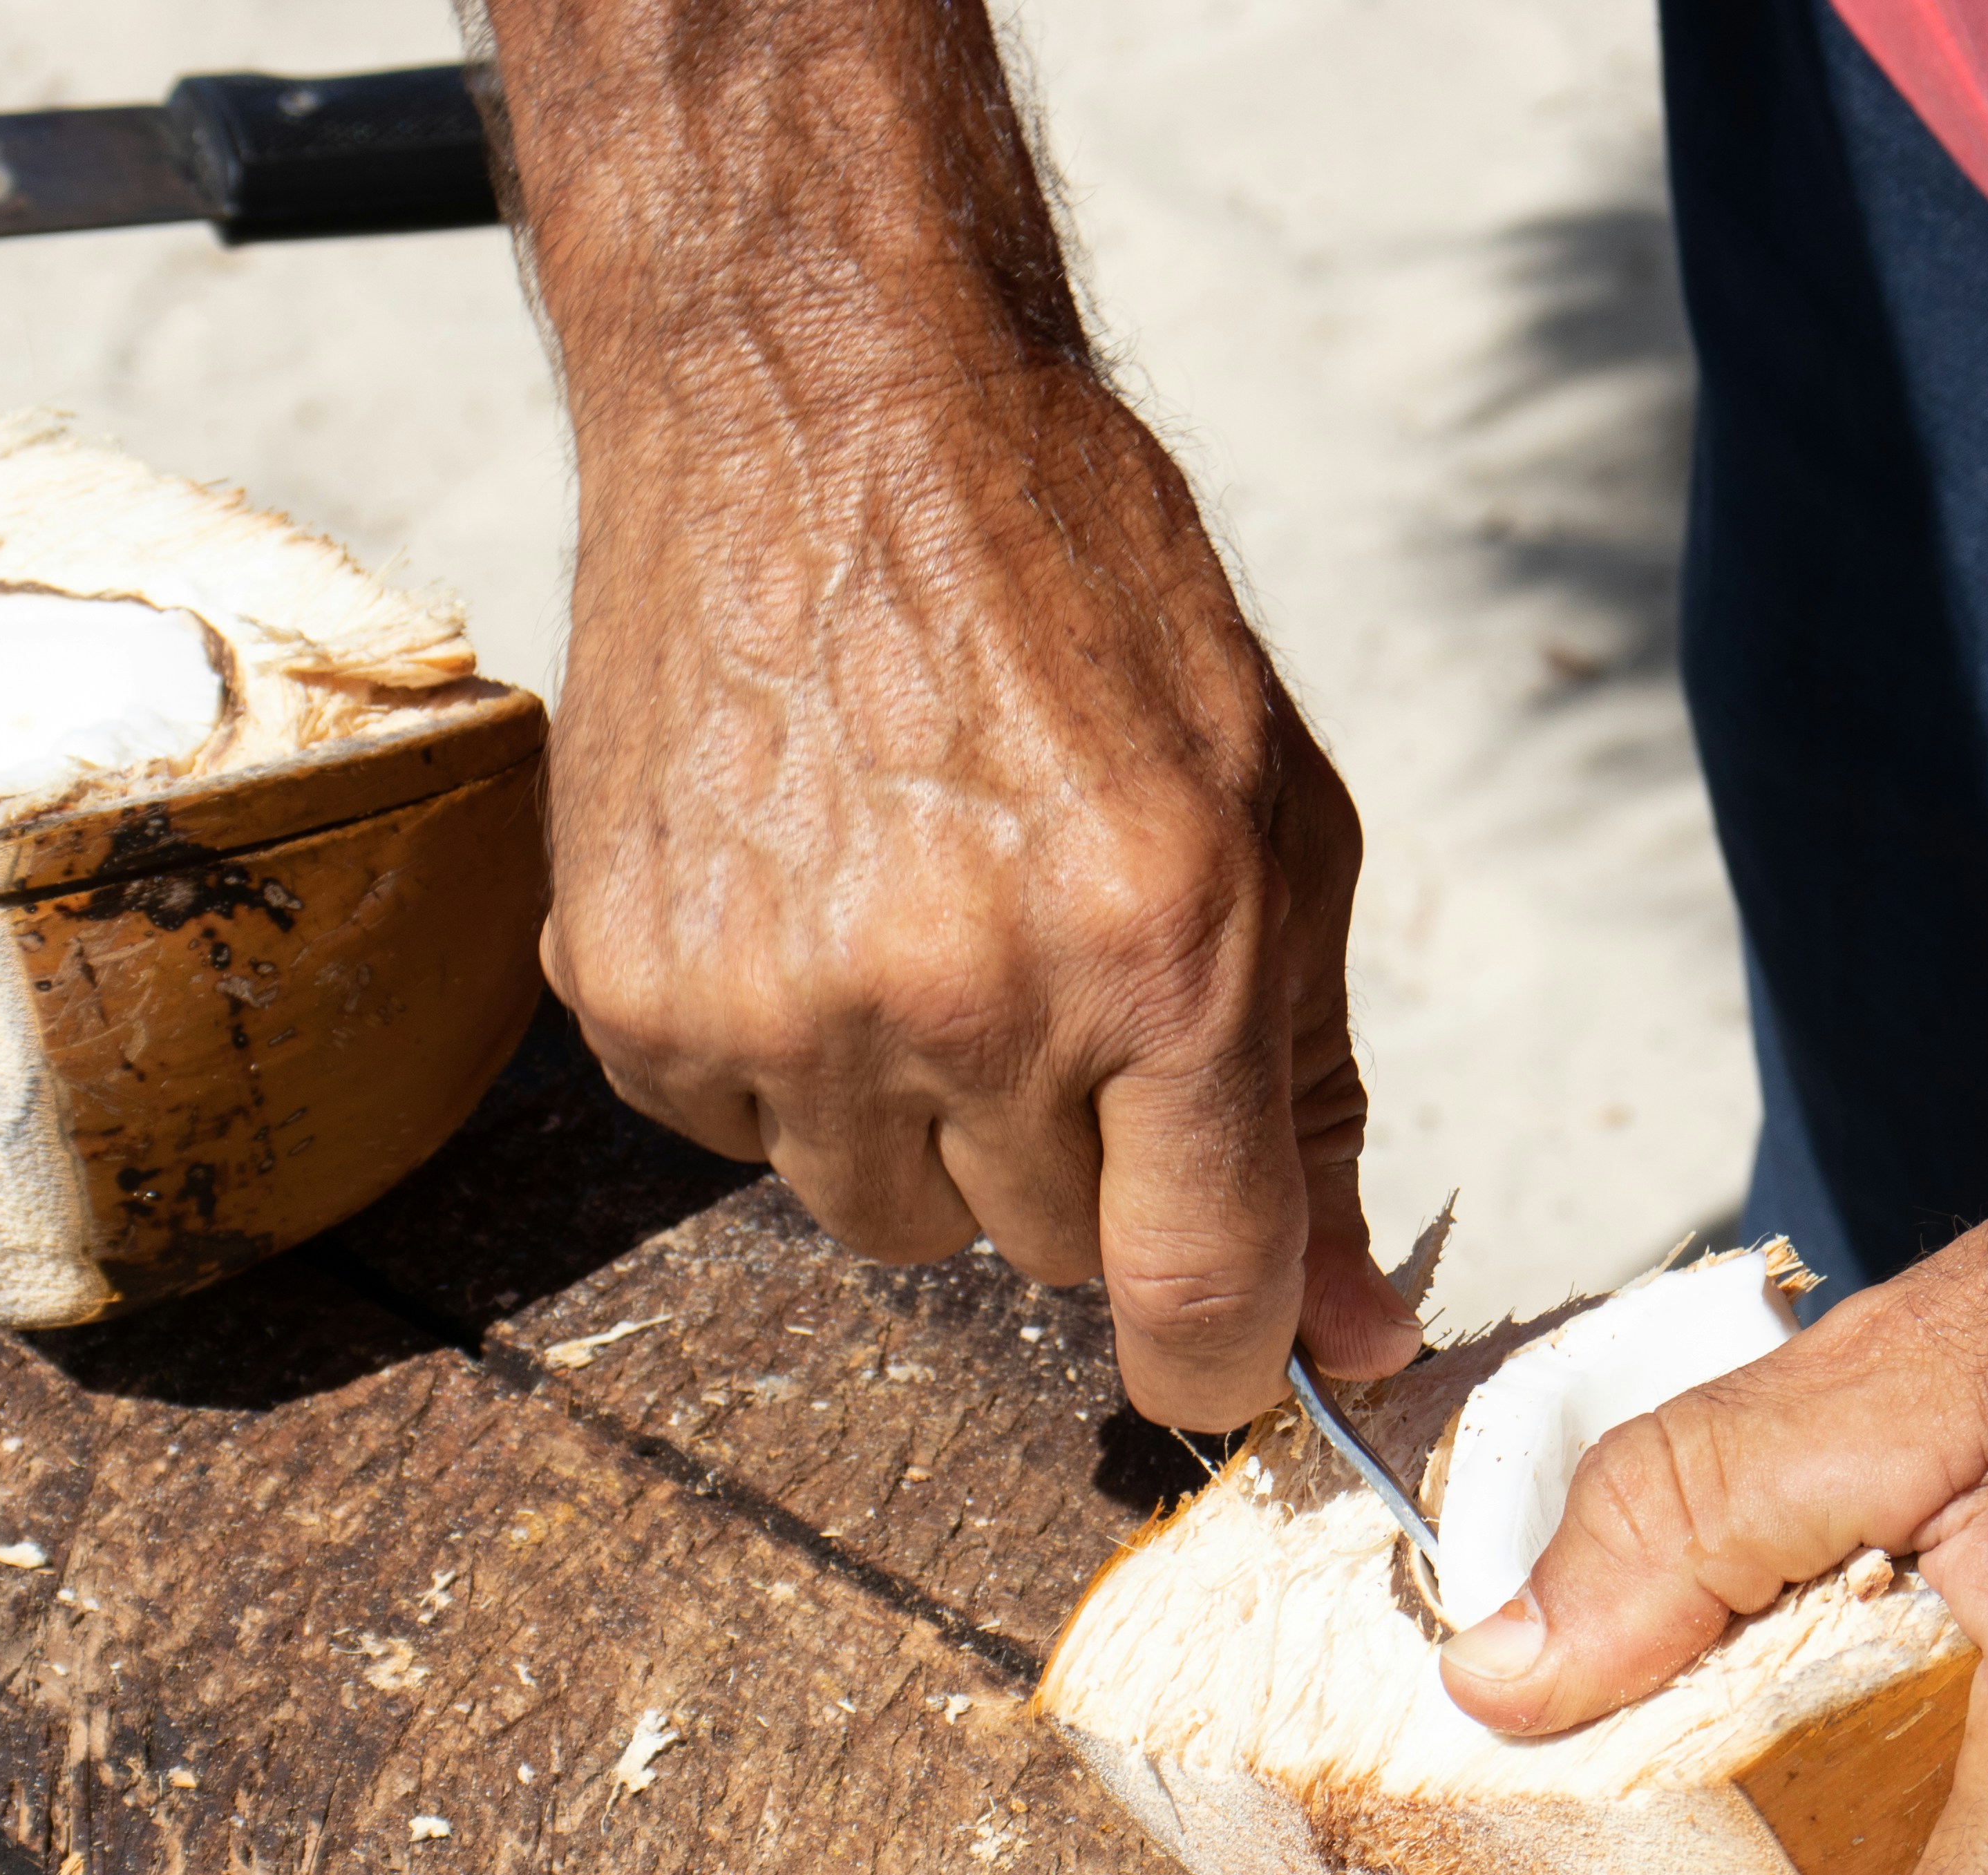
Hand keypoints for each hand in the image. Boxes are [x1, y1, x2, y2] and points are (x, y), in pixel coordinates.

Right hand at [490, 0, 1418, 1430]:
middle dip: (1076, 1157)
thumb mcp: (1276, 825)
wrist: (820, 402)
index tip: (1224, 1358)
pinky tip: (804, 893)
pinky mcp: (635, 993)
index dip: (1226, 1359)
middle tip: (1051, 969)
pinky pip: (743, 1142)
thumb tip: (1352, 1338)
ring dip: (924, 1121)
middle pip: (1048, 1257)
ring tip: (920, 916)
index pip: (1197, 1289)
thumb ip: (1311, 1097)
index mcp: (1163, 950)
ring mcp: (783, 1001)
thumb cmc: (1081, 600)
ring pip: (892, 1222)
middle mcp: (966, 994)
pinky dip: (787, 1059)